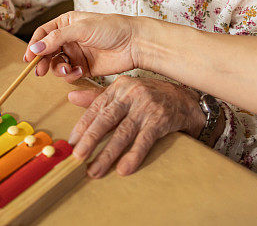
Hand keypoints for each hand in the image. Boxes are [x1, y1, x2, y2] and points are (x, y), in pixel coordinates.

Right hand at [23, 11, 137, 81]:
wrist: (134, 43)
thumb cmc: (111, 28)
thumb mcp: (81, 29)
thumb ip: (56, 39)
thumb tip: (35, 48)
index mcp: (66, 24)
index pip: (43, 34)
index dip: (34, 45)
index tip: (29, 58)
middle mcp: (69, 38)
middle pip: (47, 52)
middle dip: (43, 61)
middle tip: (40, 71)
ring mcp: (76, 54)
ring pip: (57, 65)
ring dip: (58, 70)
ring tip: (68, 70)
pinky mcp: (84, 68)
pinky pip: (70, 75)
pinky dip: (71, 75)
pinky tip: (80, 71)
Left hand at [68, 77, 205, 177]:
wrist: (185, 99)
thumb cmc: (151, 96)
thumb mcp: (124, 91)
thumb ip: (98, 96)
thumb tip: (71, 97)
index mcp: (119, 87)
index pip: (96, 108)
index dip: (82, 126)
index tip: (71, 143)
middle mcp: (131, 94)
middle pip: (106, 119)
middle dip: (90, 140)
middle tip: (77, 157)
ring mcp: (146, 107)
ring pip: (123, 133)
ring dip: (107, 154)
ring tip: (95, 170)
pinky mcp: (160, 120)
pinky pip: (144, 140)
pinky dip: (133, 155)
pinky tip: (124, 169)